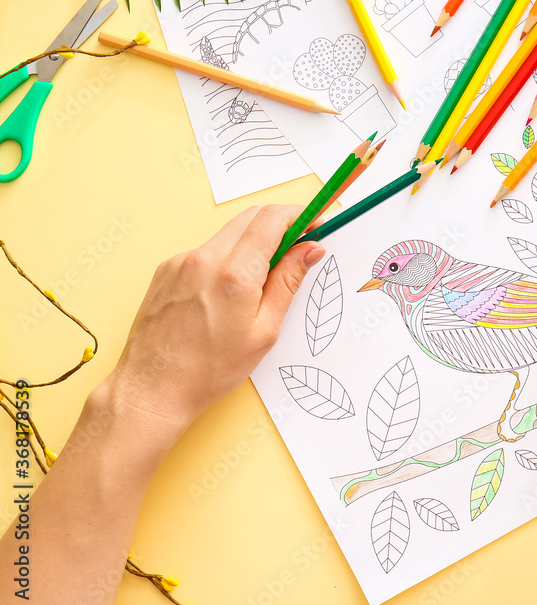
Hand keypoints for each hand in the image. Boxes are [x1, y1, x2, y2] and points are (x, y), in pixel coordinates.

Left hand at [102, 205, 324, 436]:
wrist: (153, 388)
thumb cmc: (209, 370)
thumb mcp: (264, 331)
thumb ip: (288, 282)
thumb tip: (310, 250)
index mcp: (234, 274)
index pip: (273, 219)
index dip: (300, 216)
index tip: (314, 225)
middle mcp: (204, 258)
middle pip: (251, 217)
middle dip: (280, 225)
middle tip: (297, 250)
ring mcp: (181, 262)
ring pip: (229, 234)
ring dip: (253, 244)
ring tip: (261, 282)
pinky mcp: (166, 270)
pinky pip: (207, 251)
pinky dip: (227, 259)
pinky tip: (228, 293)